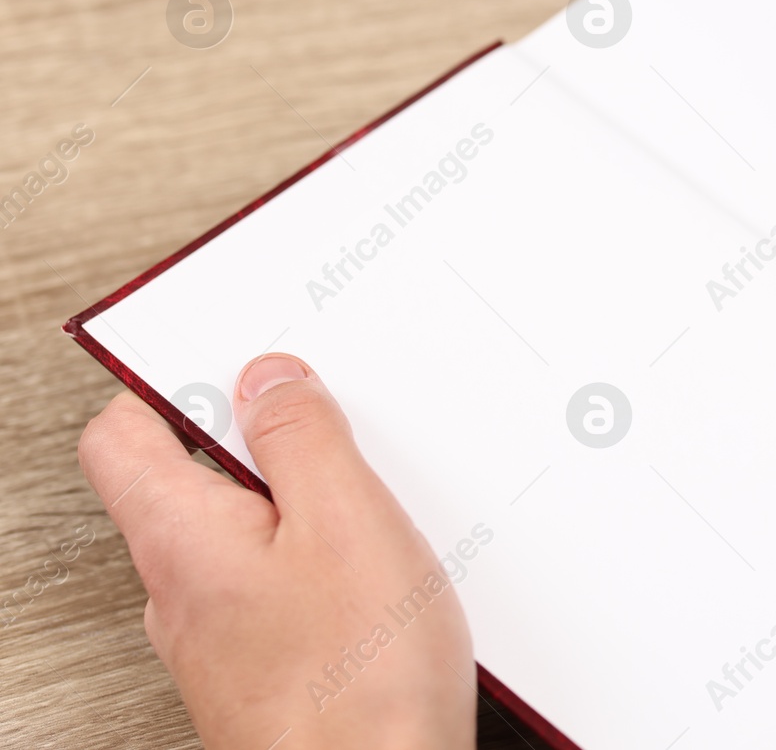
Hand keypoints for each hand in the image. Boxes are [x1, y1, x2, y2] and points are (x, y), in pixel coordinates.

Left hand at [77, 354, 474, 749]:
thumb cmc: (361, 688)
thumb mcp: (346, 522)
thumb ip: (300, 439)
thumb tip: (267, 380)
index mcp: (180, 541)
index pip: (121, 436)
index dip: (168, 382)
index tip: (238, 361)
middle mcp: (182, 593)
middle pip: (189, 480)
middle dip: (260, 441)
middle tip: (330, 427)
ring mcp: (221, 638)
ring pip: (243, 536)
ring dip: (301, 505)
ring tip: (369, 504)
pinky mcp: (266, 669)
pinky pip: (277, 586)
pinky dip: (320, 560)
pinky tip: (380, 572)